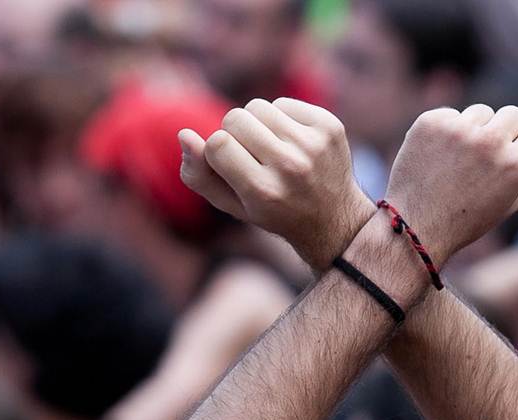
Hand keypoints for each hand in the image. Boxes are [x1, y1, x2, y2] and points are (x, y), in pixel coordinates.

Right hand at [179, 98, 374, 267]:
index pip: (218, 143)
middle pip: (235, 118)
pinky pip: (284, 103)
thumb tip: (184, 135)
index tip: (232, 166)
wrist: (333, 217)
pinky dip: (280, 118)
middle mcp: (291, 167)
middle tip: (252, 156)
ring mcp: (314, 145)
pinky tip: (291, 141)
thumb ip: (199, 176)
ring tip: (270, 147)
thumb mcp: (232, 205)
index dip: (217, 150)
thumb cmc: (273, 210)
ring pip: (258, 106)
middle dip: (235, 133)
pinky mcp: (329, 127)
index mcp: (264, 192)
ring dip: (256, 123)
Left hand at [384, 105, 517, 263]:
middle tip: (485, 161)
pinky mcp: (431, 122)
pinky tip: (440, 157)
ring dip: (477, 130)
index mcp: (517, 164)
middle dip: (505, 132)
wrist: (415, 225)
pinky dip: (450, 132)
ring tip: (461, 161)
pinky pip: (453, 115)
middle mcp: (490, 142)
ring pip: (483, 112)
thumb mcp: (513, 199)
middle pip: (514, 114)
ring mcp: (458, 129)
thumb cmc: (470, 217)